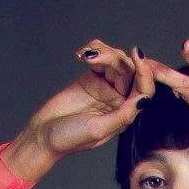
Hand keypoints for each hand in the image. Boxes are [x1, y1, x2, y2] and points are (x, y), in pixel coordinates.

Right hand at [17, 39, 153, 157]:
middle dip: (116, 58)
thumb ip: (123, 115)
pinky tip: (82, 54)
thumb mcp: (98, 129)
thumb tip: (145, 100)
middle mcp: (119, 100)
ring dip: (103, 52)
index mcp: (126, 114)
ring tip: (86, 57)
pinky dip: (94, 50)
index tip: (135, 54)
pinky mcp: (90, 78)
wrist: (43, 134)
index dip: (144, 71)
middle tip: (95, 58)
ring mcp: (105, 88)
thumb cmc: (70, 138)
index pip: (144, 90)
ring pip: (116, 61)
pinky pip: (100, 59)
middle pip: (130, 70)